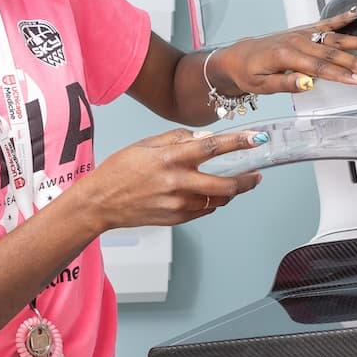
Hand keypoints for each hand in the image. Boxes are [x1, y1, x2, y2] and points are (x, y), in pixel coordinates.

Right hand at [74, 128, 267, 229]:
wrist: (100, 203)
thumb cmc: (118, 171)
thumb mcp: (145, 145)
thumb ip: (177, 139)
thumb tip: (205, 137)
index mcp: (169, 158)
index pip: (212, 147)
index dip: (238, 142)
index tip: (256, 138)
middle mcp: (176, 183)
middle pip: (224, 185)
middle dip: (246, 181)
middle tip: (256, 175)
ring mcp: (176, 204)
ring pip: (217, 201)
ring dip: (230, 193)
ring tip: (234, 184)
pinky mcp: (175, 219)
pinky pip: (204, 211)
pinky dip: (212, 203)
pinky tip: (210, 195)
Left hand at [211, 9, 356, 94]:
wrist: (238, 57)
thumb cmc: (249, 73)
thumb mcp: (262, 85)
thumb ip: (286, 83)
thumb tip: (308, 83)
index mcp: (285, 56)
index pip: (319, 68)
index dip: (341, 75)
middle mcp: (296, 42)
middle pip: (331, 53)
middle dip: (355, 61)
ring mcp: (301, 34)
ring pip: (333, 38)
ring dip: (356, 42)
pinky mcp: (303, 31)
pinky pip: (324, 24)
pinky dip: (341, 18)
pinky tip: (355, 13)